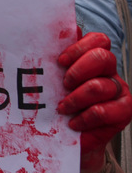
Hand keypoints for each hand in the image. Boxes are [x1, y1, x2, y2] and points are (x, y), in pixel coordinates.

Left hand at [56, 31, 131, 171]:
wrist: (70, 136)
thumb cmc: (59, 103)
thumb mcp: (53, 79)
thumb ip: (54, 59)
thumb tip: (49, 36)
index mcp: (93, 59)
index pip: (98, 40)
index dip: (79, 47)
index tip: (60, 61)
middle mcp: (109, 72)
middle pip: (103, 57)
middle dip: (78, 71)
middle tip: (63, 84)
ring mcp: (119, 91)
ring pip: (99, 86)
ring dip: (75, 99)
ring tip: (62, 108)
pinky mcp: (123, 112)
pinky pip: (102, 111)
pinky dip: (83, 118)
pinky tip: (73, 123)